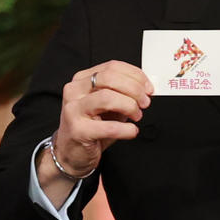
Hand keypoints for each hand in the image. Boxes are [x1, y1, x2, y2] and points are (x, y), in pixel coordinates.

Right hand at [37, 61, 153, 202]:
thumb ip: (122, 92)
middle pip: (109, 78)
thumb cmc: (92, 126)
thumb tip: (146, 88)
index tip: (148, 87)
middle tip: (145, 102)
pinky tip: (131, 131)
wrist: (71, 152)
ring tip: (137, 116)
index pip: (112, 66)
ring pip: (107, 97)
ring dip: (130, 106)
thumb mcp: (107, 104)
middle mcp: (74, 91)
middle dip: (134, 89)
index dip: (135, 75)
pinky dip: (127, 129)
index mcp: (82, 80)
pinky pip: (110, 126)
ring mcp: (73, 110)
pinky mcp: (78, 130)